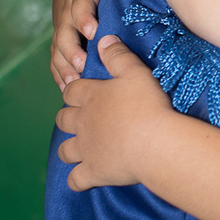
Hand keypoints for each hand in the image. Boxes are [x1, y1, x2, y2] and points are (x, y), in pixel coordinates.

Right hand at [51, 0, 121, 89]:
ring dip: (63, 63)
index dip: (83, 16)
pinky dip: (59, 69)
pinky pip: (56, 51)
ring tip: (73, 83)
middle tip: (83, 65)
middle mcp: (68, 1)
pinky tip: (65, 87)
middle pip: (64, 27)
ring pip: (57, 42)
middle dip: (71, 48)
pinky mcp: (62, 29)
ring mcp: (62, 17)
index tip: (91, 31)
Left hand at [56, 36, 171, 189]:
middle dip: (68, 119)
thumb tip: (103, 39)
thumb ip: (118, 55)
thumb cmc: (148, 105)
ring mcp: (85, 149)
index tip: (83, 94)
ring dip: (69, 149)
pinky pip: (75, 180)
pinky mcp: (93, 172)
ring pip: (65, 150)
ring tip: (80, 149)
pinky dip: (77, 180)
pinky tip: (82, 179)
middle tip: (82, 120)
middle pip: (63, 119)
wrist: (155, 143)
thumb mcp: (136, 72)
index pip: (71, 91)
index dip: (75, 91)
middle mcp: (82, 123)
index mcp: (90, 96)